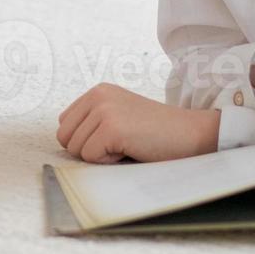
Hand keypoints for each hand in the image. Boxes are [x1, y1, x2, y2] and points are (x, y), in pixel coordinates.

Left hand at [56, 83, 219, 163]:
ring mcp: (104, 110)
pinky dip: (110, 161)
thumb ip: (91, 122)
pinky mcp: (112, 128)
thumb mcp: (119, 117)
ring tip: (128, 144)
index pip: (64, 125)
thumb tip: (63, 142)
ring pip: (76, 150)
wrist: (190, 134)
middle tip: (121, 143)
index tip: (114, 138)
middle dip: (89, 150)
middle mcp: (98, 96)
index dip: (85, 141)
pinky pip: (91, 158)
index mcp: (97, 91)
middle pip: (65, 138)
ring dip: (101, 156)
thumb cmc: (156, 133)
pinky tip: (132, 149)